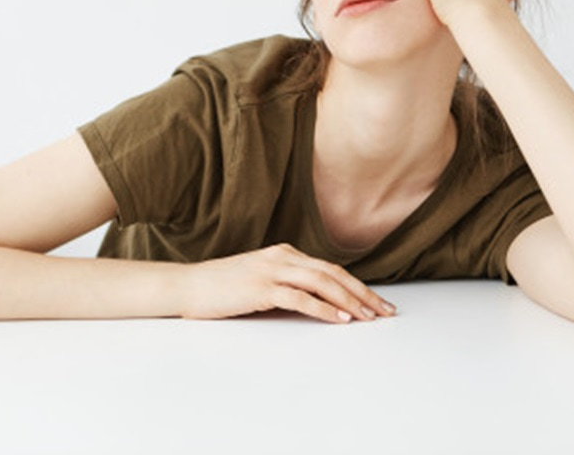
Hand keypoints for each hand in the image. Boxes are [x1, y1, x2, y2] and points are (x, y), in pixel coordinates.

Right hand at [179, 243, 395, 323]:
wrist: (188, 286)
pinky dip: (323, 309)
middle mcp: (282, 256)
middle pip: (332, 273)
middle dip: (362, 293)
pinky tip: (339, 320)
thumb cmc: (222, 287)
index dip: (357, 285)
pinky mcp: (260, 288)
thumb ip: (287, 283)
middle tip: (384, 311)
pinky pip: (300, 297)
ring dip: (349, 301)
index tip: (376, 302)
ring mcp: (271, 270)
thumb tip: (318, 303)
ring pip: (321, 283)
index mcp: (284, 252)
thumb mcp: (260, 278)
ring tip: (368, 317)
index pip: (330, 268)